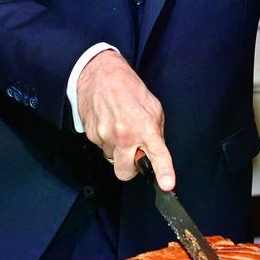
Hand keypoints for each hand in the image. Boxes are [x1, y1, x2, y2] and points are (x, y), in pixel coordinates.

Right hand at [76, 49, 174, 189]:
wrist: (100, 74)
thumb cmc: (128, 88)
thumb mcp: (153, 107)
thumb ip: (156, 132)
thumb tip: (155, 151)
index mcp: (145, 125)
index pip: (157, 154)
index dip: (163, 171)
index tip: (167, 184)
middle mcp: (124, 134)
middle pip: (125, 172)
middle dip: (130, 167)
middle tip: (133, 152)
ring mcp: (105, 136)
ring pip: (112, 159)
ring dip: (117, 150)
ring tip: (119, 126)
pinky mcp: (91, 135)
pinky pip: (101, 148)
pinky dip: (106, 140)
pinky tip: (109, 123)